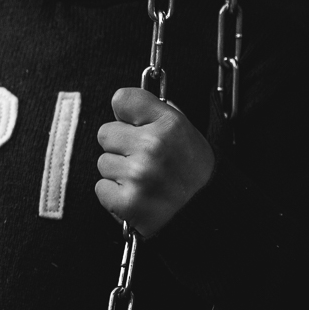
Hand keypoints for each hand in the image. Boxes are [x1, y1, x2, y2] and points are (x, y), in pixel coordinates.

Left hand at [94, 87, 214, 236]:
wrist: (207, 210)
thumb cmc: (193, 168)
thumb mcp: (184, 129)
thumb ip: (155, 111)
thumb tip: (124, 104)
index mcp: (169, 124)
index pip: (122, 99)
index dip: (126, 113)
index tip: (133, 124)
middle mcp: (153, 147)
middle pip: (105, 133)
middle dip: (120, 145)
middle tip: (143, 158)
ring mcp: (139, 176)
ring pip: (103, 162)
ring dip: (118, 172)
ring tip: (143, 179)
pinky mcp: (128, 202)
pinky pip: (101, 188)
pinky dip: (114, 194)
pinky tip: (136, 194)